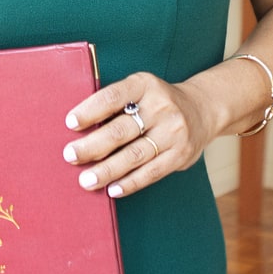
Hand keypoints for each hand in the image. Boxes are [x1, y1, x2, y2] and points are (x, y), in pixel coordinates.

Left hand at [62, 71, 217, 199]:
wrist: (202, 109)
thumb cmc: (156, 102)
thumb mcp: (140, 90)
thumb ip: (115, 105)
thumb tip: (79, 130)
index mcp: (145, 85)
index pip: (113, 97)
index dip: (90, 110)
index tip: (70, 123)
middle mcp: (161, 107)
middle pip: (121, 130)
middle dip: (92, 146)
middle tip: (70, 156)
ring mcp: (173, 132)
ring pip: (134, 155)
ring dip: (107, 170)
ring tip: (86, 180)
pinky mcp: (180, 155)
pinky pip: (151, 172)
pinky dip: (130, 182)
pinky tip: (112, 189)